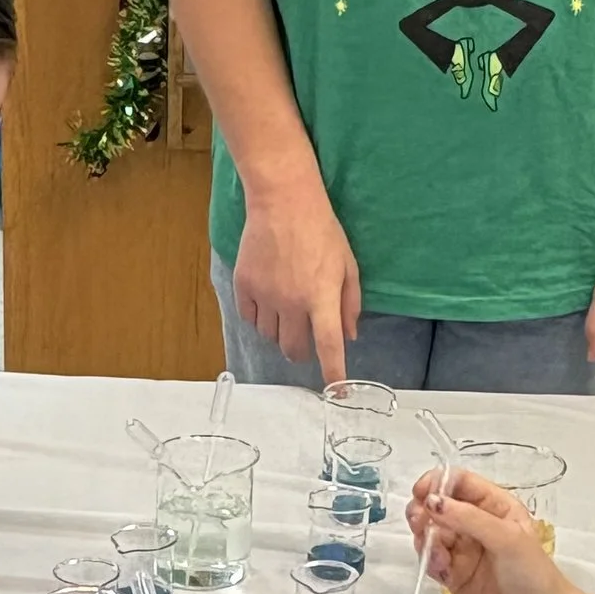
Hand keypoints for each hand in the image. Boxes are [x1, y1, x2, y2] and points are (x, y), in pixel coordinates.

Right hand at [231, 177, 360, 384]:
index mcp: (321, 297)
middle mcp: (292, 302)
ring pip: (270, 336)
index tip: (336, 391)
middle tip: (304, 341)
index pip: (328, 346)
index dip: (333, 373)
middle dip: (300, 352)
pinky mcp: (244, 286)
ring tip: (285, 309)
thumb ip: (349, 303)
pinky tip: (267, 300)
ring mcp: (265, 295)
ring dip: (280, 332)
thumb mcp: (348, 265)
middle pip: (292, 349)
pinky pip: (250, 318)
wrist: (283, 201)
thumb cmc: (322, 230)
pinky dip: (260, 318)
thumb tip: (349, 335)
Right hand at [405, 467, 583, 593]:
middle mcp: (478, 525)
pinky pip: (432, 561)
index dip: (438, 482)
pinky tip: (440, 569)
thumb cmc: (534, 575)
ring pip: (431, 533)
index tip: (421, 494)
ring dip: (425, 538)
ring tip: (435, 552)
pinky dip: (430, 561)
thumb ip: (468, 518)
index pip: (460, 483)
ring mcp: (465, 551)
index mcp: (496, 507)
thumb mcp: (507, 538)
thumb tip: (432, 502)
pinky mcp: (455, 576)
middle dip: (425, 511)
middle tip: (419, 523)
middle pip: (439, 506)